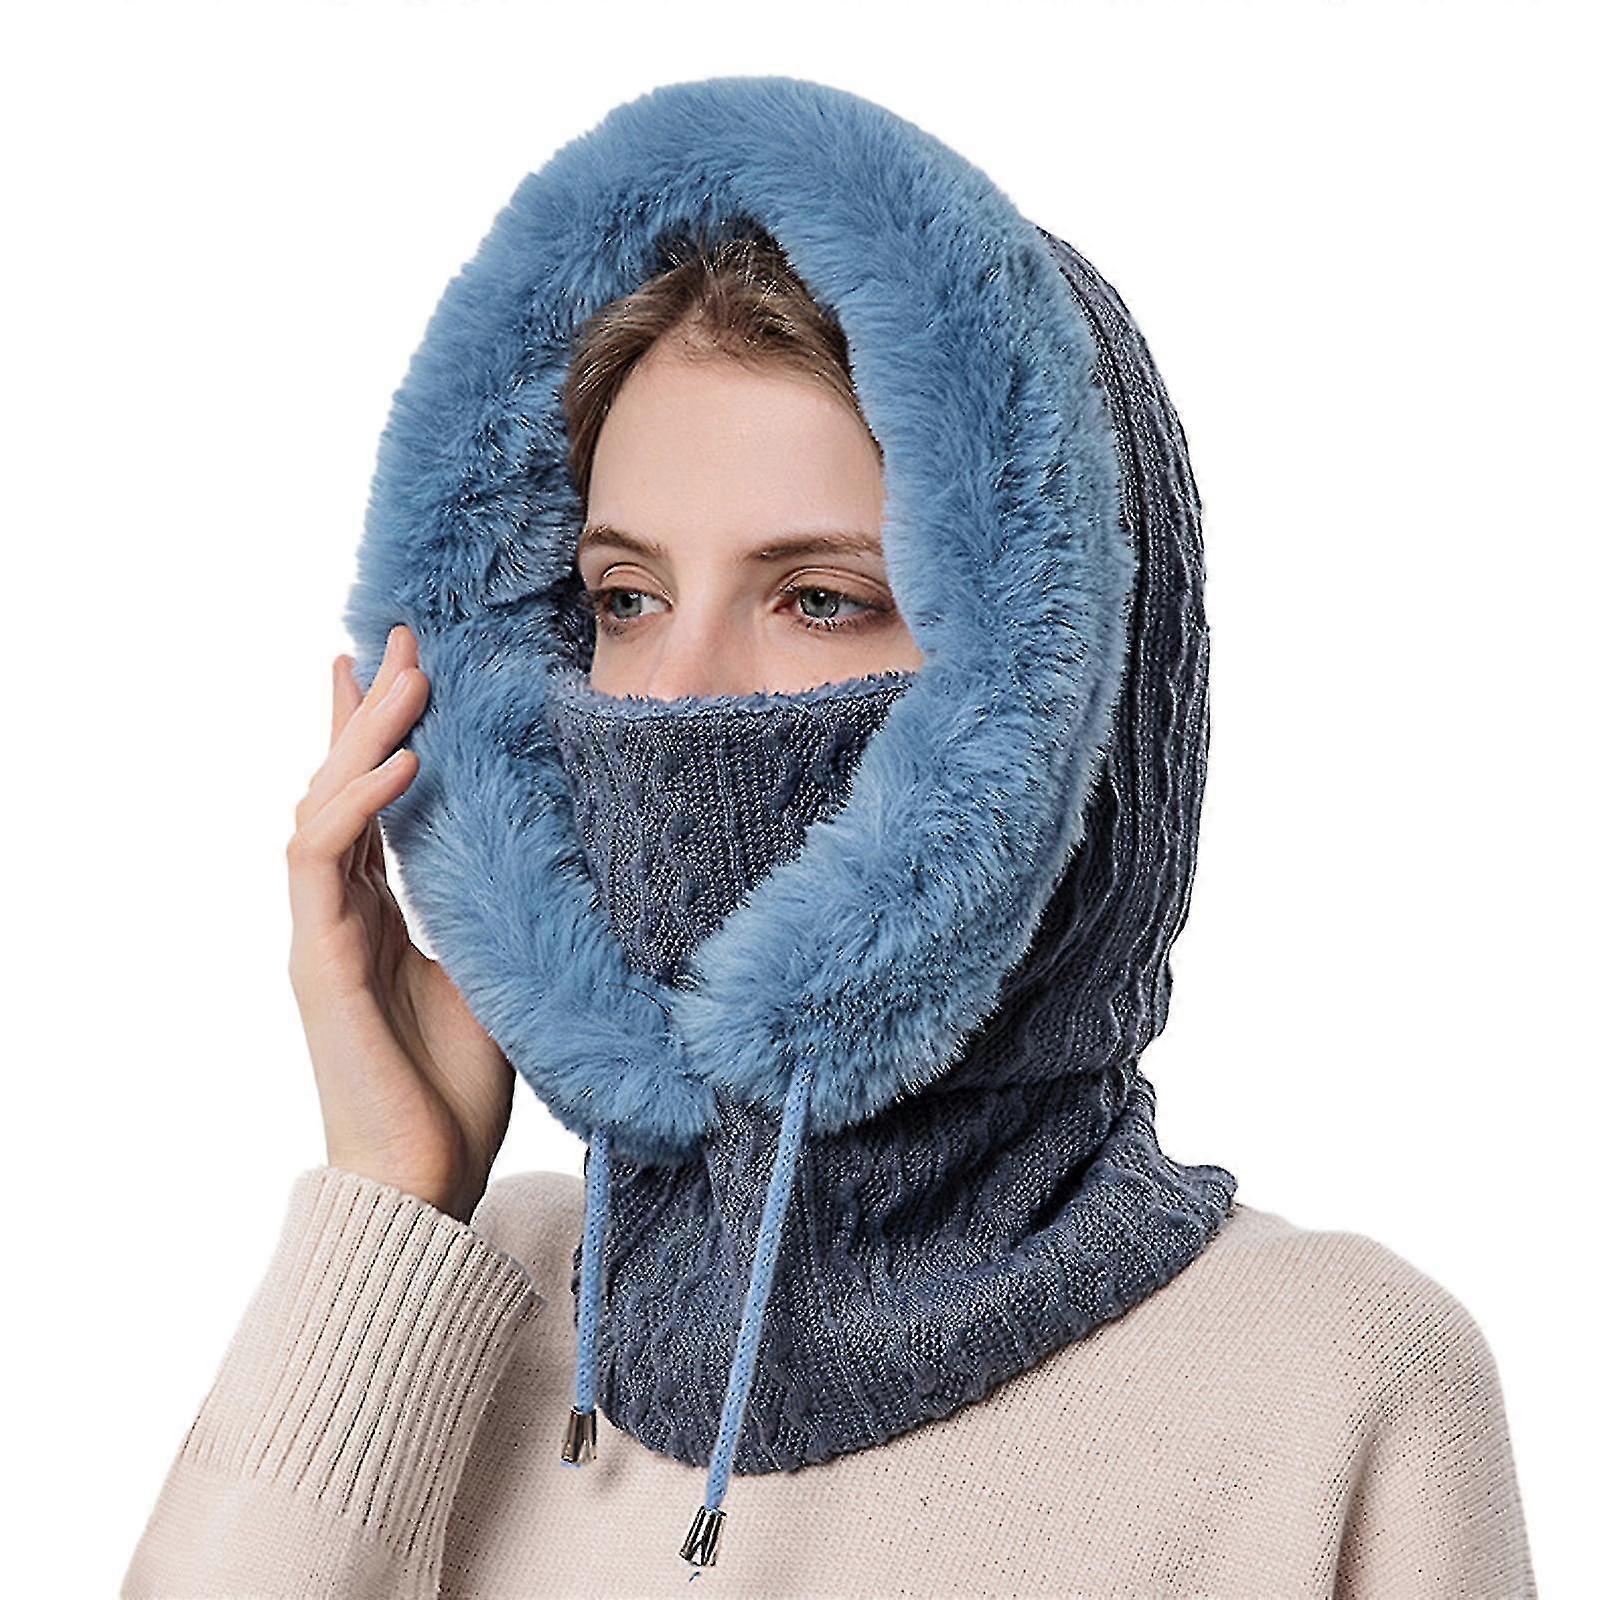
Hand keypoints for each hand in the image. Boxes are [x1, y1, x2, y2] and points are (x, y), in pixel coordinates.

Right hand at [285, 623, 513, 1222]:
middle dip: (368, 706)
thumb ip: (498, 905)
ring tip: (410, 676)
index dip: (378, 728)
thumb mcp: (498, 967)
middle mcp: (344, 910)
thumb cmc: (460, 1086)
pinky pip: (326, 865)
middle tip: (403, 636)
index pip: (373, 799)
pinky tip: (406, 764)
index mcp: (383, 910)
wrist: (429, 1180)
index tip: (404, 660)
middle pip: (341, 784)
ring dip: (363, 736)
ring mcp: (323, 933)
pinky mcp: (319, 962)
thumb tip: (554, 848)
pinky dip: (361, 806)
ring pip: (324, 805)